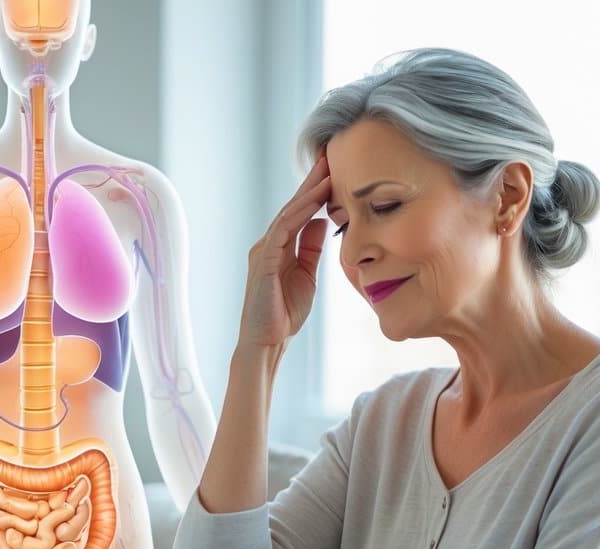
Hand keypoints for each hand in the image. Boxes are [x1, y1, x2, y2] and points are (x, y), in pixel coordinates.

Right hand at [239, 156, 331, 348]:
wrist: (267, 342)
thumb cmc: (284, 313)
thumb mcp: (306, 275)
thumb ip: (311, 249)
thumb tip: (323, 222)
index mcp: (280, 247)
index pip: (300, 212)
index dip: (317, 190)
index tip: (335, 169)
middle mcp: (269, 244)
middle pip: (293, 205)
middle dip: (312, 180)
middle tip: (330, 155)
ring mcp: (264, 251)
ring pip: (288, 213)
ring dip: (308, 191)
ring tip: (327, 171)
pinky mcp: (264, 261)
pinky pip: (283, 231)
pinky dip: (299, 213)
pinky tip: (315, 200)